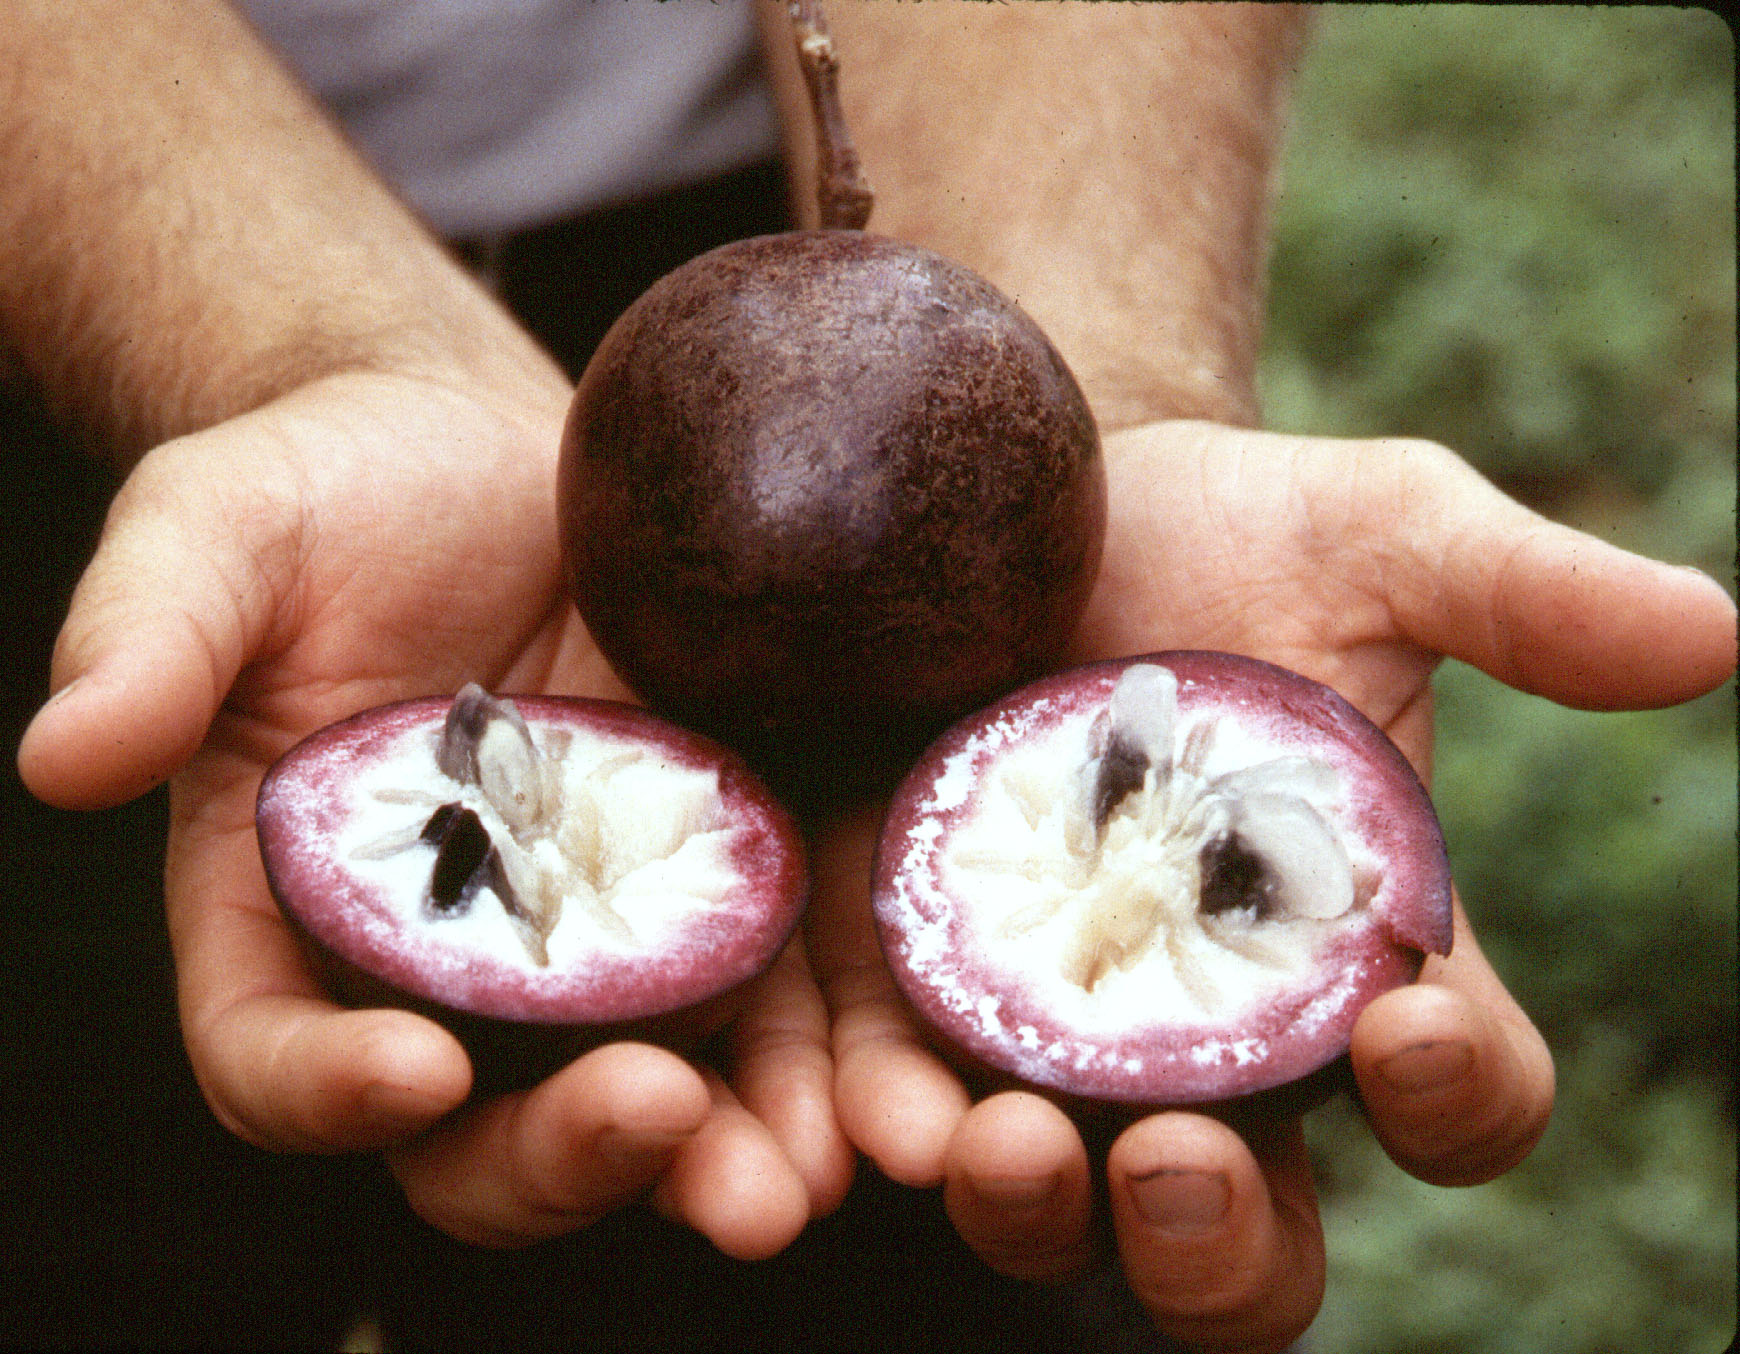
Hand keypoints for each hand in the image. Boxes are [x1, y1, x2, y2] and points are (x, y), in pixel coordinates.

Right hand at [17, 369, 852, 1257]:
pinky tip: (892, 1070)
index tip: (401, 1075)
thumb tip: (58, 757)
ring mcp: (598, 936)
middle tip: (648, 1124)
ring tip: (794, 1177)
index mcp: (296, 913)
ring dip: (720, 1152)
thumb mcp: (221, 530)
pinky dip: (824, 1049)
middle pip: (480, 1126)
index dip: (324, 1086)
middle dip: (560, 1153)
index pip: (278, 1050)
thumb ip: (150, 638)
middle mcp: (451, 965)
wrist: (507, 461)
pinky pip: (774, 991)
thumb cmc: (335, 490)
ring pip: (648, 1089)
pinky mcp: (723, 879)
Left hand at [808, 420, 1736, 1352]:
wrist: (1026, 507)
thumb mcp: (1373, 535)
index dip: (1456, 1095)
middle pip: (1250, 1225)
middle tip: (1181, 1163)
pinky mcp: (903, 986)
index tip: (1409, 1024)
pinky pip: (892, 1106)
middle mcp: (1206, 1033)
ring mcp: (1044, 1027)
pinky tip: (846, 1131)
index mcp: (1353, 956)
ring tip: (996, 1147)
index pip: (1453, 1087)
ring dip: (1037, 1214)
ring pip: (1063, 1204)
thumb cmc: (1223, 530)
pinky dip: (874, 1132)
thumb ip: (1518, 592)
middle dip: (1223, 1236)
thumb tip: (1712, 630)